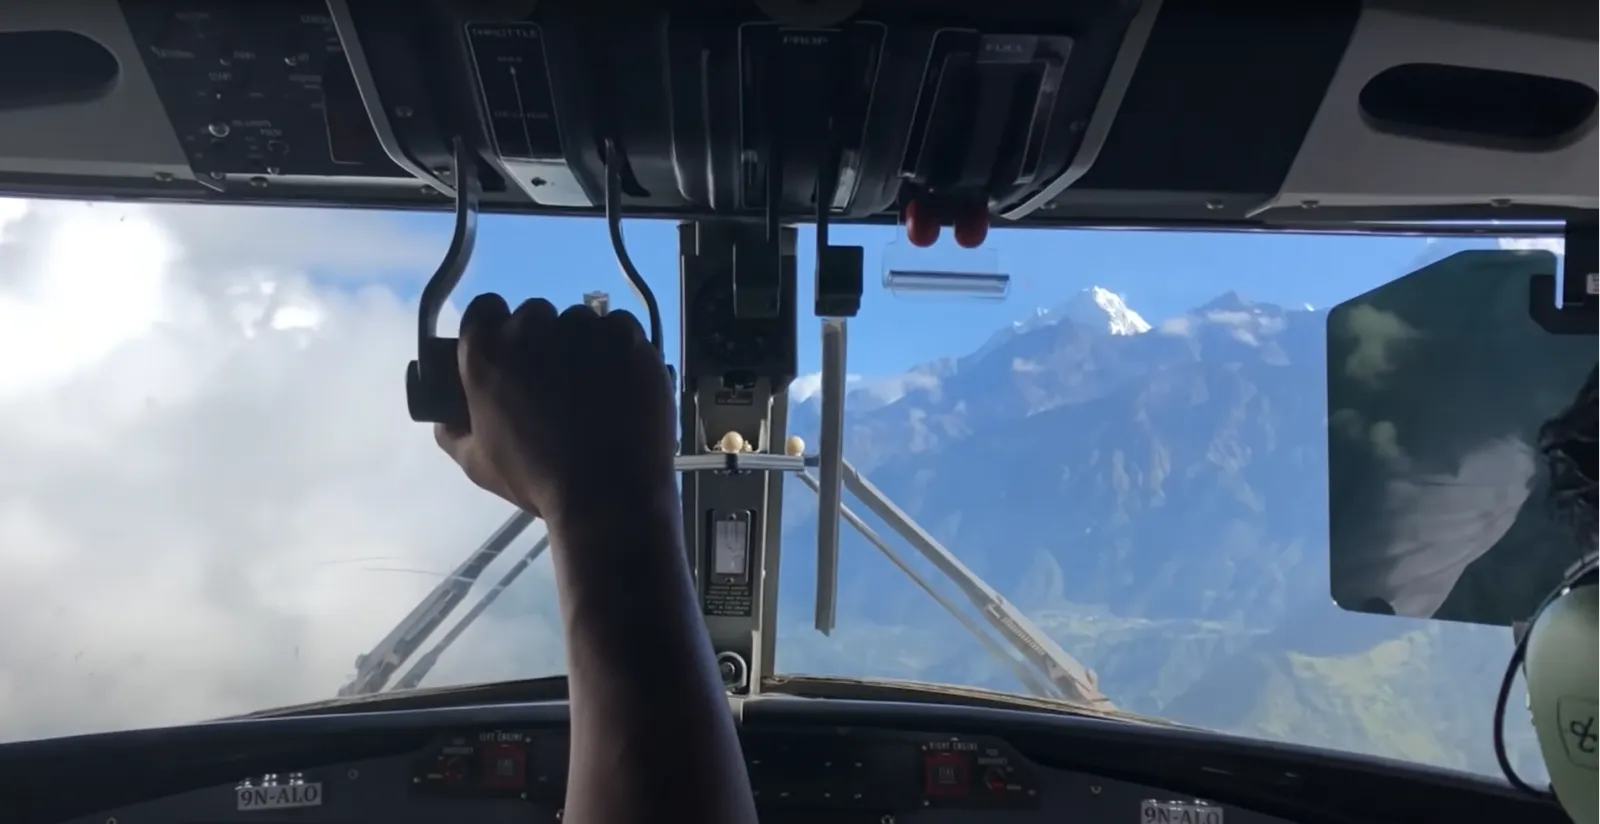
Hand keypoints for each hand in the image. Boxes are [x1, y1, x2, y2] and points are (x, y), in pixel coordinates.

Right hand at [434, 294, 677, 521]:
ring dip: (583, 344)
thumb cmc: (537, 480)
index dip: (497, 329)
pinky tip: (620, 382)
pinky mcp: (628, 339)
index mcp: (487, 351)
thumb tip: (447, 415)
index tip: (511, 352)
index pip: (485, 309)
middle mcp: (533, 329)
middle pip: (535, 315)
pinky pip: (620, 328)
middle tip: (555, 380)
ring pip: (580, 321)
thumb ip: (453, 430)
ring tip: (593, 387)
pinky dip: (619, 348)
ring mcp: (585, 330)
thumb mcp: (476, 462)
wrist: (609, 495)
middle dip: (542, 340)